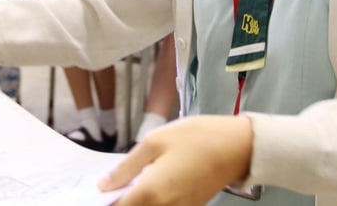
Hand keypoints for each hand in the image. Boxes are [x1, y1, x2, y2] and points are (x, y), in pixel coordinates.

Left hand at [100, 115, 252, 205]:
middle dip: (121, 201)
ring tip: (132, 182)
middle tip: (115, 184)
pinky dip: (153, 201)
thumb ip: (126, 167)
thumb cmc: (195, 138)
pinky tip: (151, 184)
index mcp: (150, 193)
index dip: (107, 202)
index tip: (99, 192)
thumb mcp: (155, 142)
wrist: (237, 148)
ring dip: (138, 201)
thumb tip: (104, 185)